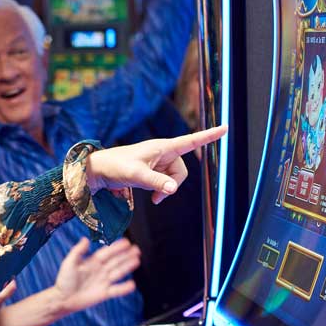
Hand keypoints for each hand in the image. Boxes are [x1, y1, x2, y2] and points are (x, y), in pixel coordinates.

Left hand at [50, 238, 139, 315]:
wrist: (63, 299)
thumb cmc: (64, 281)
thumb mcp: (69, 263)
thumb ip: (78, 251)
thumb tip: (85, 239)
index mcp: (92, 262)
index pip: (107, 253)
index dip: (116, 247)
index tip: (126, 242)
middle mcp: (100, 270)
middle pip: (116, 261)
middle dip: (126, 255)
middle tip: (136, 249)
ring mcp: (103, 282)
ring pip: (118, 273)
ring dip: (127, 267)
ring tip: (137, 260)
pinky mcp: (104, 293)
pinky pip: (117, 290)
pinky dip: (124, 288)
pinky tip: (132, 284)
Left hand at [87, 125, 226, 204]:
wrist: (99, 172)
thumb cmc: (115, 167)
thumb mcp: (136, 175)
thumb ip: (155, 182)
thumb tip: (173, 189)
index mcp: (162, 147)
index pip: (190, 141)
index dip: (208, 136)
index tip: (225, 127)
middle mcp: (163, 152)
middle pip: (182, 170)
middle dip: (173, 185)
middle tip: (156, 197)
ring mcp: (158, 162)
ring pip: (174, 178)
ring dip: (165, 189)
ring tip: (150, 197)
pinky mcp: (153, 171)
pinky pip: (165, 182)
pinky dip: (160, 190)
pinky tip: (149, 195)